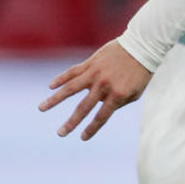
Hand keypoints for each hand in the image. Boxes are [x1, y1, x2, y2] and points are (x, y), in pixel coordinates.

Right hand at [38, 39, 152, 139]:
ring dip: (55, 99)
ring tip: (41, 108)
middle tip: (60, 133)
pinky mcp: (91, 62)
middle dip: (72, 122)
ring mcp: (96, 73)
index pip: (102, 116)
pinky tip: (51, 86)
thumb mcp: (136, 91)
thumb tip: (101, 108)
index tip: (83, 137)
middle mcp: (104, 85)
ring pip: (70, 88)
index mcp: (118, 94)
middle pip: (84, 107)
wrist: (143, 45)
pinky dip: (61, 78)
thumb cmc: (141, 71)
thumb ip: (119, 102)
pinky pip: (73, 71)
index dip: (92, 128)